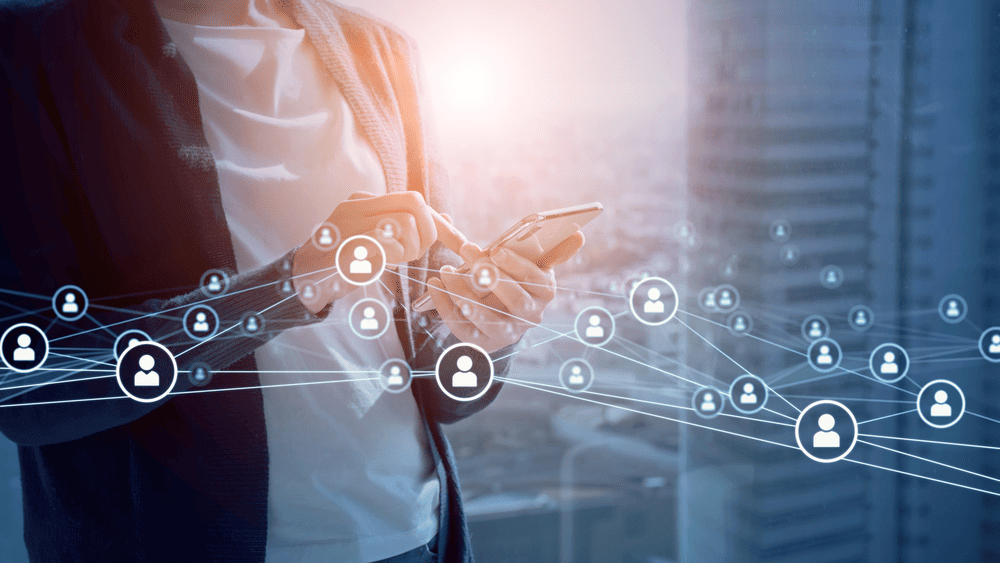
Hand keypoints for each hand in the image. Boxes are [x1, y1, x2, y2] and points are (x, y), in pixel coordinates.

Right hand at [292, 191, 436, 312]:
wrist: (303, 279)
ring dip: (411, 246)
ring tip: (395, 259)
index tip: (442, 243)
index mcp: (363, 201)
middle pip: (414, 202)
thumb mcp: (376, 241)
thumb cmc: (343, 262)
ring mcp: (350, 223)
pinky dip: (395, 253)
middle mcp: (357, 205)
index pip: (413, 199)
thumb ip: (405, 228)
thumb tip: (444, 218)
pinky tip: (383, 262)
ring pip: (404, 221)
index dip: (434, 222)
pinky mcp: (347, 244)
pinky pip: (386, 240)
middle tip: (414, 252)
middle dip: (427, 231)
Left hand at [427, 231, 584, 352]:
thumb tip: (578, 233)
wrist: (499, 315)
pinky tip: (435, 284)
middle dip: (492, 278)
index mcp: (545, 293)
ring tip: (446, 270)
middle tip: (470, 253)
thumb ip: (552, 247)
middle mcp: (529, 317)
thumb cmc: (515, 279)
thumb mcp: (532, 263)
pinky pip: (462, 328)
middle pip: (515, 302)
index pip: (537, 281)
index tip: (496, 249)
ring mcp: (505, 333)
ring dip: (465, 293)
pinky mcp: (481, 343)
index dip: (518, 266)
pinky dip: (446, 306)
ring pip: (487, 319)